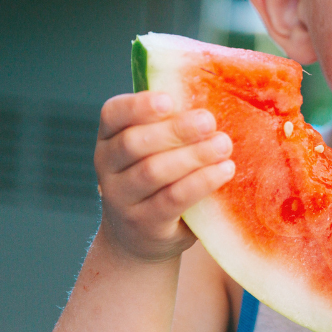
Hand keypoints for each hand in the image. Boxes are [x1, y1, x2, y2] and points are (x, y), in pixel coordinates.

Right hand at [93, 91, 235, 261]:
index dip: (139, 106)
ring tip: (223, 145)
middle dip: (175, 130)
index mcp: (110, 137)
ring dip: (193, 156)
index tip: (169, 100)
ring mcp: (121, 198)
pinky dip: (200, 183)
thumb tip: (215, 94)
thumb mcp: (156, 149)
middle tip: (208, 121)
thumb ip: (172, 125)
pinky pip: (172, 200)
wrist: (140, 237)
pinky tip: (224, 170)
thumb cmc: (157, 179)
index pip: (113, 114)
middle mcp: (107, 166)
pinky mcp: (143, 223)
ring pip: (153, 171)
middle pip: (134, 143)